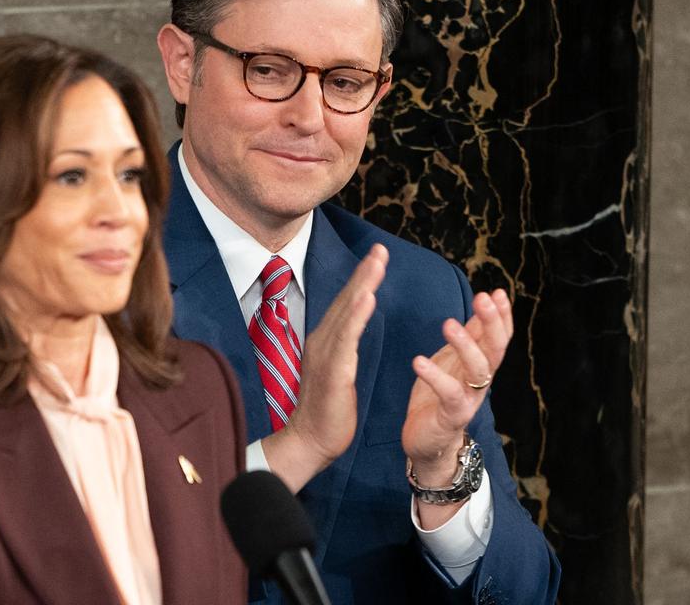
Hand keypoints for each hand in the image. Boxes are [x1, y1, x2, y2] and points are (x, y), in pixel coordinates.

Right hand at [263, 244, 386, 491]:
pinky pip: (346, 339)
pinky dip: (356, 316)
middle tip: (380, 248)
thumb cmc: (327, 411)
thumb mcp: (338, 372)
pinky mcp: (333, 371)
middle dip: (364, 272)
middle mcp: (323, 341)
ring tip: (377, 262)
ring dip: (362, 285)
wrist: (309, 441)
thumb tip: (353, 330)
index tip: (377, 256)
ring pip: (346, 313)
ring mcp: (326, 355)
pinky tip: (366, 298)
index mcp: (327, 342)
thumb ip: (344, 348)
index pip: (347, 304)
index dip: (361, 279)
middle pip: (346, 300)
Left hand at [401, 289, 513, 486]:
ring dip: (466, 345)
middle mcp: (480, 381)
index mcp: (480, 365)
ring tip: (448, 324)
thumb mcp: (454, 360)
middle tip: (483, 298)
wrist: (428, 442)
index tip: (497, 292)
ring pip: (479, 370)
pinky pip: (449, 395)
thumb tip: (485, 305)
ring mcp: (469, 399)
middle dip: (492, 323)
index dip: (502, 316)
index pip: (499, 337)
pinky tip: (419, 361)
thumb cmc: (439, 397)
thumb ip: (471, 337)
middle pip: (496, 349)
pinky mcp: (451, 416)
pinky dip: (435, 377)